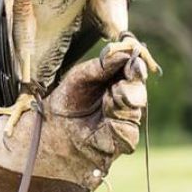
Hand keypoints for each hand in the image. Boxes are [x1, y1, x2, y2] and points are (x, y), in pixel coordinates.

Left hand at [0, 51, 147, 191]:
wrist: (53, 131)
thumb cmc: (66, 100)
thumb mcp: (80, 77)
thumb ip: (102, 65)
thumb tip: (123, 51)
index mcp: (116, 79)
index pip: (134, 68)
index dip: (136, 64)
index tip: (134, 60)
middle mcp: (124, 97)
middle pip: (139, 87)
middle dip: (131, 84)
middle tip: (117, 86)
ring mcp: (126, 118)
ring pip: (136, 108)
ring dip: (121, 103)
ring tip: (106, 102)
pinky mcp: (124, 140)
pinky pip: (129, 130)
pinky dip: (117, 123)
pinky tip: (106, 121)